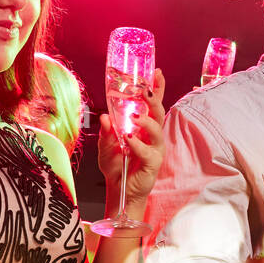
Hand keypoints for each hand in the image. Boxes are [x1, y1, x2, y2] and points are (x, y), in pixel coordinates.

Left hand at [97, 68, 165, 206]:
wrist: (119, 189)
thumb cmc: (116, 166)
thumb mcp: (106, 146)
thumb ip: (106, 131)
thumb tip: (104, 116)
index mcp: (143, 128)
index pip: (153, 105)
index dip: (157, 89)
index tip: (156, 73)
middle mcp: (152, 136)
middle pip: (159, 113)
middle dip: (154, 100)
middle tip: (145, 91)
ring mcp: (155, 149)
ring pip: (157, 130)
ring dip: (146, 121)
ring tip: (134, 117)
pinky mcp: (153, 163)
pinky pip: (148, 151)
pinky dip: (137, 143)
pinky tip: (129, 139)